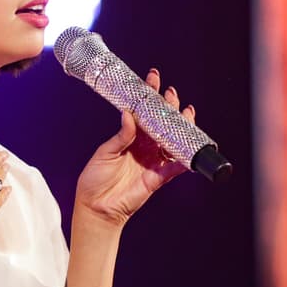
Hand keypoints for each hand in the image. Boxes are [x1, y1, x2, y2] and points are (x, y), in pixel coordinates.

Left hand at [74, 68, 192, 225]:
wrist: (97, 207)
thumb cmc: (95, 179)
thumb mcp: (105, 153)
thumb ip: (121, 136)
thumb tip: (129, 114)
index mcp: (130, 137)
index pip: (143, 112)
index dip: (149, 96)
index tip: (153, 79)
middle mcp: (144, 147)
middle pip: (162, 123)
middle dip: (168, 107)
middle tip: (171, 94)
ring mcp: (152, 161)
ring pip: (173, 140)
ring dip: (181, 126)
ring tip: (186, 112)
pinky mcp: (158, 178)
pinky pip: (175, 167)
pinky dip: (184, 158)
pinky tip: (191, 146)